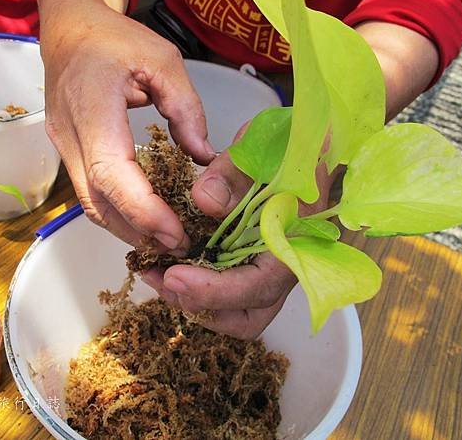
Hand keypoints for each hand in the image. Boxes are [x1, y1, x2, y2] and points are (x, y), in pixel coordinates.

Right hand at [39, 0, 214, 250]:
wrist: (68, 32)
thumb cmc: (113, 40)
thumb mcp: (162, 61)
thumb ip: (186, 110)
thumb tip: (202, 157)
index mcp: (91, 107)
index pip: (111, 174)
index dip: (143, 210)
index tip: (175, 232)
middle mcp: (69, 136)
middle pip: (98, 203)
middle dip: (139, 231)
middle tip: (179, 245)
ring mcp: (62, 148)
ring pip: (91, 205)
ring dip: (126, 228)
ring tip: (165, 238)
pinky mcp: (66, 154)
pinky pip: (89, 194)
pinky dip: (116, 212)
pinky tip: (142, 217)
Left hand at [143, 124, 333, 338]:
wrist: (304, 145)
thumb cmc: (288, 146)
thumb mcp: (261, 149)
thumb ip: (233, 174)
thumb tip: (204, 200)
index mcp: (295, 241)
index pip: (257, 286)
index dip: (213, 290)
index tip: (174, 275)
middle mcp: (284, 266)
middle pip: (247, 316)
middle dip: (201, 306)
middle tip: (162, 278)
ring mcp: (268, 270)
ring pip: (236, 312)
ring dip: (194, 302)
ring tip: (157, 273)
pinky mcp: (251, 265)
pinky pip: (225, 293)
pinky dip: (195, 289)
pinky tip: (167, 266)